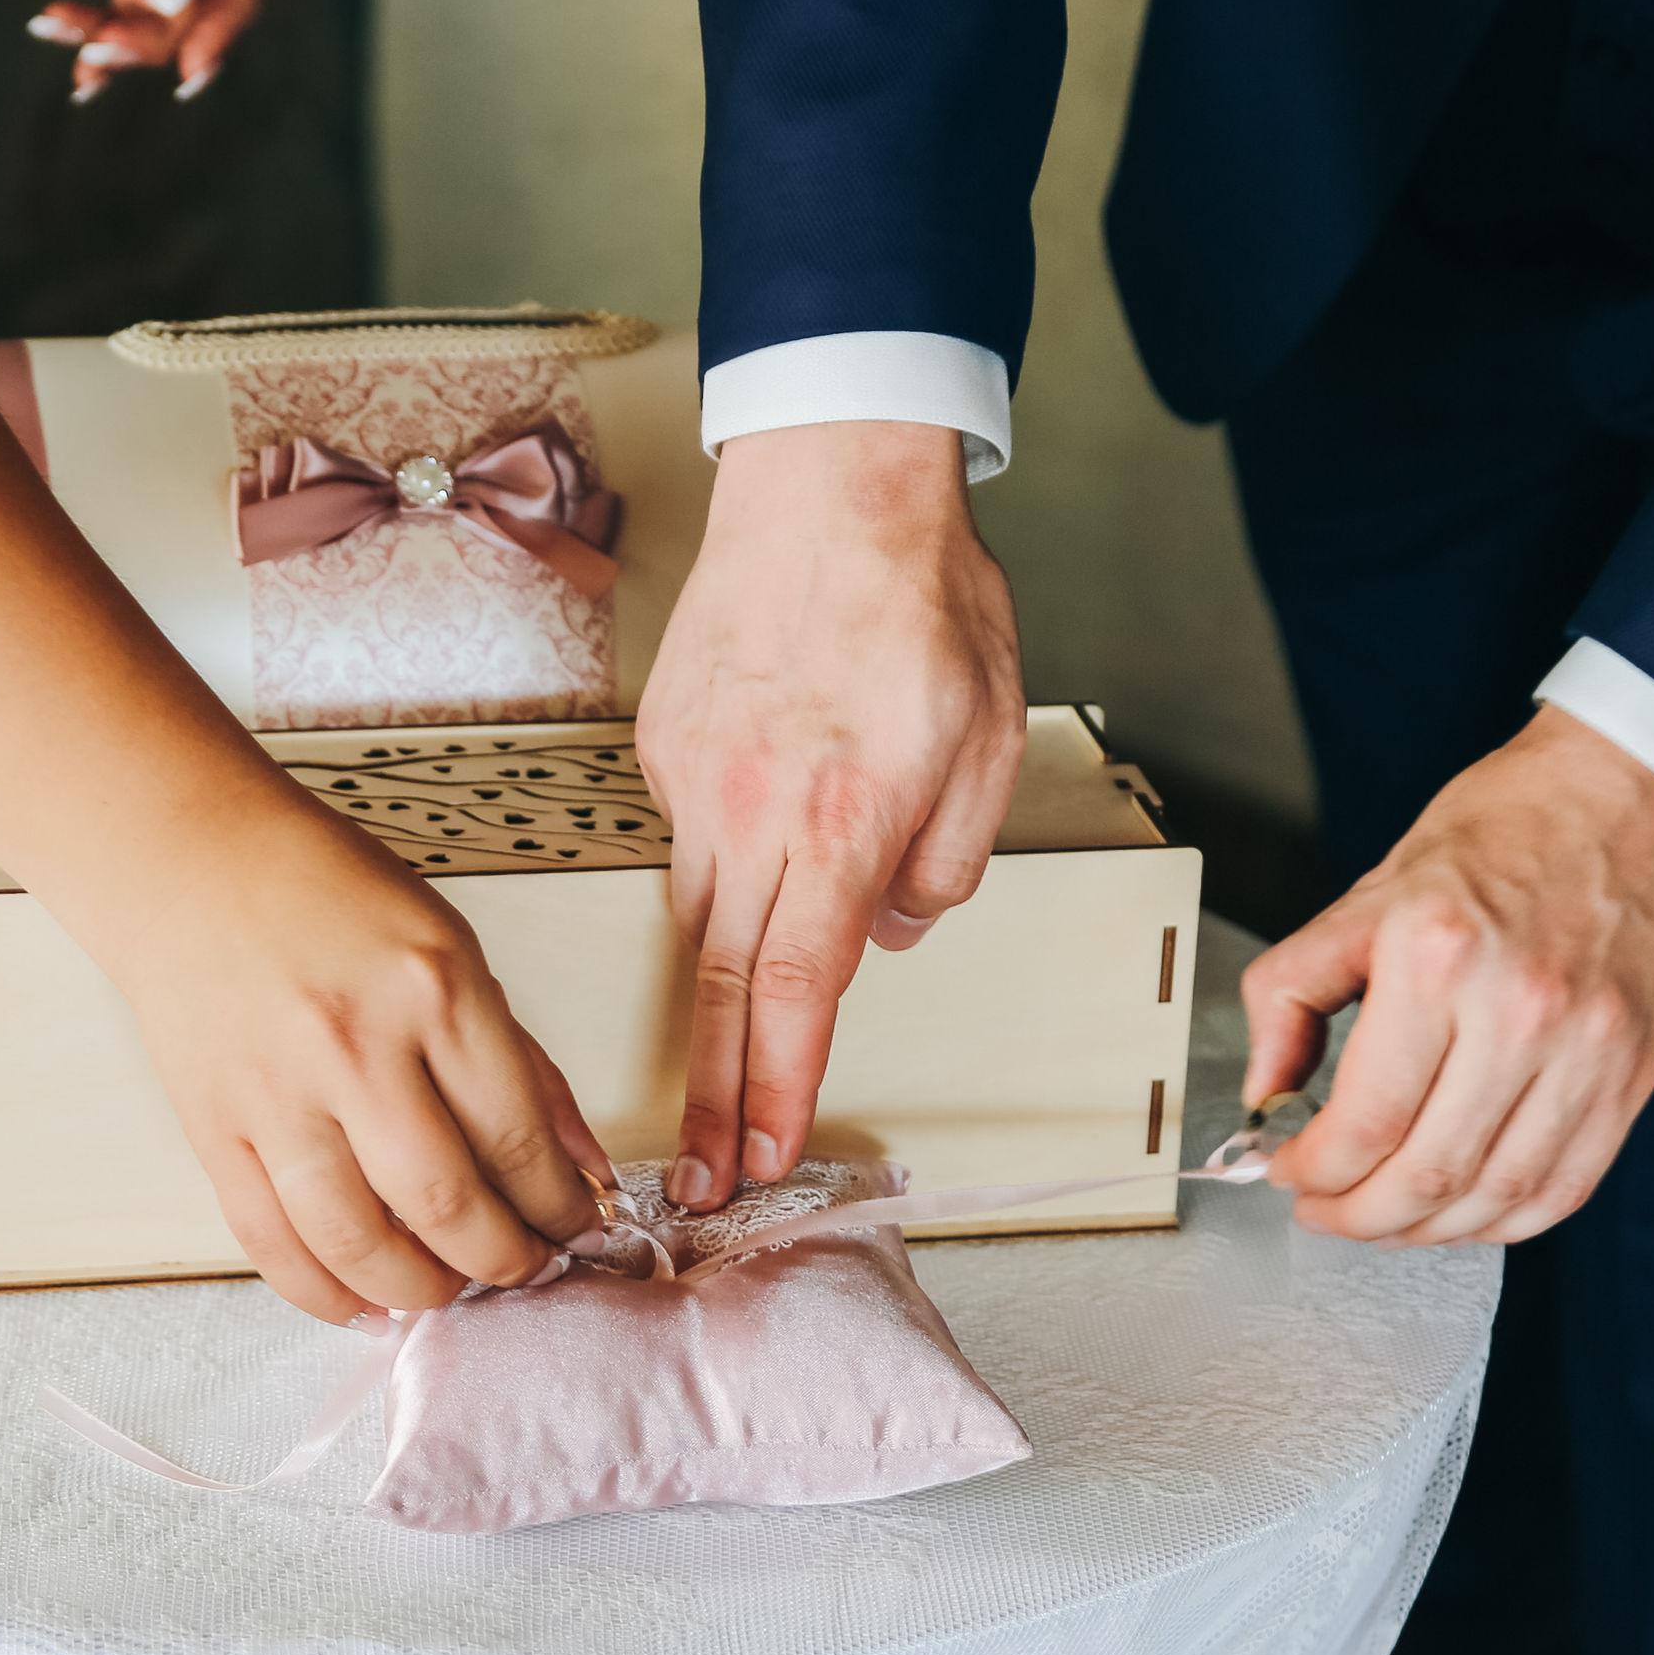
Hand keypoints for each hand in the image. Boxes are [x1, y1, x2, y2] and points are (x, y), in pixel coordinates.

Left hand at [0, 0, 266, 99]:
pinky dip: (108, 28)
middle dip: (159, 36)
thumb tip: (175, 5)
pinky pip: (138, 2)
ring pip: (172, 9)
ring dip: (125, 37)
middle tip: (96, 56)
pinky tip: (69, 45)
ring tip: (63, 38)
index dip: (227, 20)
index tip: (192, 72)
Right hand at [99, 810, 614, 1324]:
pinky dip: (322, 1293)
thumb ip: (521, 1062)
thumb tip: (581, 1162)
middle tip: (523, 1268)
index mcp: (433, 991)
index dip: (560, 1207)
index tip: (577, 1228)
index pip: (518, 1138)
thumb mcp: (453, 949)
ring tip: (448, 1287)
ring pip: (356, 1242)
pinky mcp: (215, 1129)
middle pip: (445, 1204)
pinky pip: (270, 1243)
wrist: (188, 861)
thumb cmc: (325, 893)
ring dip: (418, 1290)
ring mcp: (277, 1095)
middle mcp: (354, 1047)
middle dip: (502, 1261)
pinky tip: (363, 1303)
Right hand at [635, 420, 1023, 1209]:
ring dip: (716, 986)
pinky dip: (722, 863)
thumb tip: (891, 930)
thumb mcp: (989, 742)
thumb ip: (944, 861)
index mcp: (840, 826)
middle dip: (710, 1095)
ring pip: (698, 914)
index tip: (753, 1158)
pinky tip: (759, 839)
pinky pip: (690, 835)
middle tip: (695, 1177)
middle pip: (721, 986)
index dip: (769, 1091)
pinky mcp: (664, 739)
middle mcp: (752, 813)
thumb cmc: (924, 597)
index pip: (793, 996)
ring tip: (724, 1055)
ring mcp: (693, 776)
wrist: (833, 477)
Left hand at [1239, 706, 1653, 1244]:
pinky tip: (1464, 1209)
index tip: (1285, 1172)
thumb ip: (1295, 990)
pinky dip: (1507, 1220)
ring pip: (1497, 1196)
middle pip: (1427, 1175)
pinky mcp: (1635, 1074)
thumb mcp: (1370, 891)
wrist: (1641, 793)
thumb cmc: (1506, 829)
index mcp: (1437, 958)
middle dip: (1356, 1216)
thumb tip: (1264, 1090)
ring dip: (1427, 1231)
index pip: (1364, 1120)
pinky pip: (1567, 1185)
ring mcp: (1589, 1051)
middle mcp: (1520, 1012)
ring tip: (1384, 1218)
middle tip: (1322, 1211)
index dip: (1310, 1172)